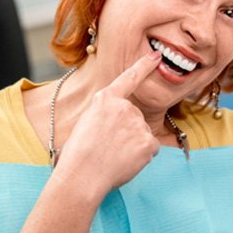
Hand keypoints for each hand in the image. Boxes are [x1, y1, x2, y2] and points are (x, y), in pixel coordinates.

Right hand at [55, 52, 161, 194]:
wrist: (81, 176)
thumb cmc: (76, 155)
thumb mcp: (85, 123)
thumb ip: (105, 116)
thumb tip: (117, 126)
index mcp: (105, 99)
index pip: (129, 78)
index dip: (144, 65)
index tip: (156, 56)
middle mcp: (124, 107)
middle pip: (134, 116)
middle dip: (126, 131)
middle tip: (108, 147)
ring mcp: (137, 123)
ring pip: (142, 133)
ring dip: (133, 144)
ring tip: (113, 156)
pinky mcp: (147, 141)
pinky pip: (150, 148)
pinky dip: (141, 156)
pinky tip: (125, 162)